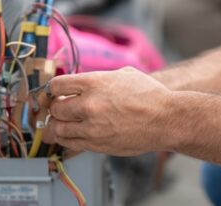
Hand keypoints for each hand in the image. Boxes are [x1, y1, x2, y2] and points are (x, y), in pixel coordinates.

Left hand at [46, 67, 173, 155]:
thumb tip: (83, 83)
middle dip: (57, 107)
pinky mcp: (96, 145)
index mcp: (94, 83)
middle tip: (62, 107)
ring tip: (65, 122)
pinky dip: (67, 139)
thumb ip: (99, 78)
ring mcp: (91, 127)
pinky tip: (72, 133)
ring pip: (58, 129)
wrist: (165, 119)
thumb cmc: (149, 95)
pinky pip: (70, 144)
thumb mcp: (123, 74)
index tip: (58, 91)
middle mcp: (89, 105)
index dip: (55, 88)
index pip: (57, 85)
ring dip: (59, 125)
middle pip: (55, 108)